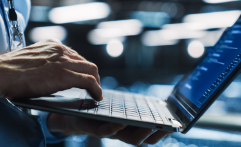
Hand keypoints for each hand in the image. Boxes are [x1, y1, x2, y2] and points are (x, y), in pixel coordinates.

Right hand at [0, 39, 101, 102]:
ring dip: (96, 83)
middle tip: (92, 87)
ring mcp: (64, 61)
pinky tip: (96, 96)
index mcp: (52, 44)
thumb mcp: (31, 59)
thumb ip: (44, 62)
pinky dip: (96, 89)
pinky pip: (89, 81)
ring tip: (95, 93)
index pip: (74, 55)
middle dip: (91, 75)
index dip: (80, 68)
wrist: (0, 73)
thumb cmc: (9, 70)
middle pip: (85, 62)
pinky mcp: (65, 75)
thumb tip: (51, 74)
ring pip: (91, 70)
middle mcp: (61, 50)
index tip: (82, 77)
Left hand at [47, 113, 169, 145]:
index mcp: (125, 127)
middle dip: (155, 134)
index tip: (173, 126)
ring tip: (151, 125)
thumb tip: (148, 101)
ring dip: (141, 133)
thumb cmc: (93, 108)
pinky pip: (107, 131)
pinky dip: (116, 127)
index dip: (160, 132)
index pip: (147, 133)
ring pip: (128, 138)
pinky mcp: (93, 129)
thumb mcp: (113, 106)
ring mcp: (108, 132)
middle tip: (165, 127)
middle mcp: (119, 132)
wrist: (67, 112)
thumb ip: (127, 107)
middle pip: (141, 139)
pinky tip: (123, 120)